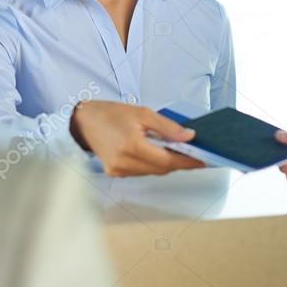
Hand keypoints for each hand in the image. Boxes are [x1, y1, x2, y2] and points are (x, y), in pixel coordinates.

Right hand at [70, 101, 204, 176]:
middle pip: (161, 169)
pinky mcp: (114, 173)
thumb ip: (167, 127)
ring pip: (152, 172)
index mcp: (132, 145)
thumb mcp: (143, 113)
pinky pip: (141, 172)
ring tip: (175, 151)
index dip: (187, 162)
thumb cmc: (112, 113)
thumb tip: (189, 137)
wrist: (83, 122)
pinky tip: (155, 153)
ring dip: (165, 164)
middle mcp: (124, 162)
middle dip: (178, 162)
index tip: (203, 160)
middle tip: (193, 153)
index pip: (167, 160)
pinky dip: (152, 164)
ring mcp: (118, 170)